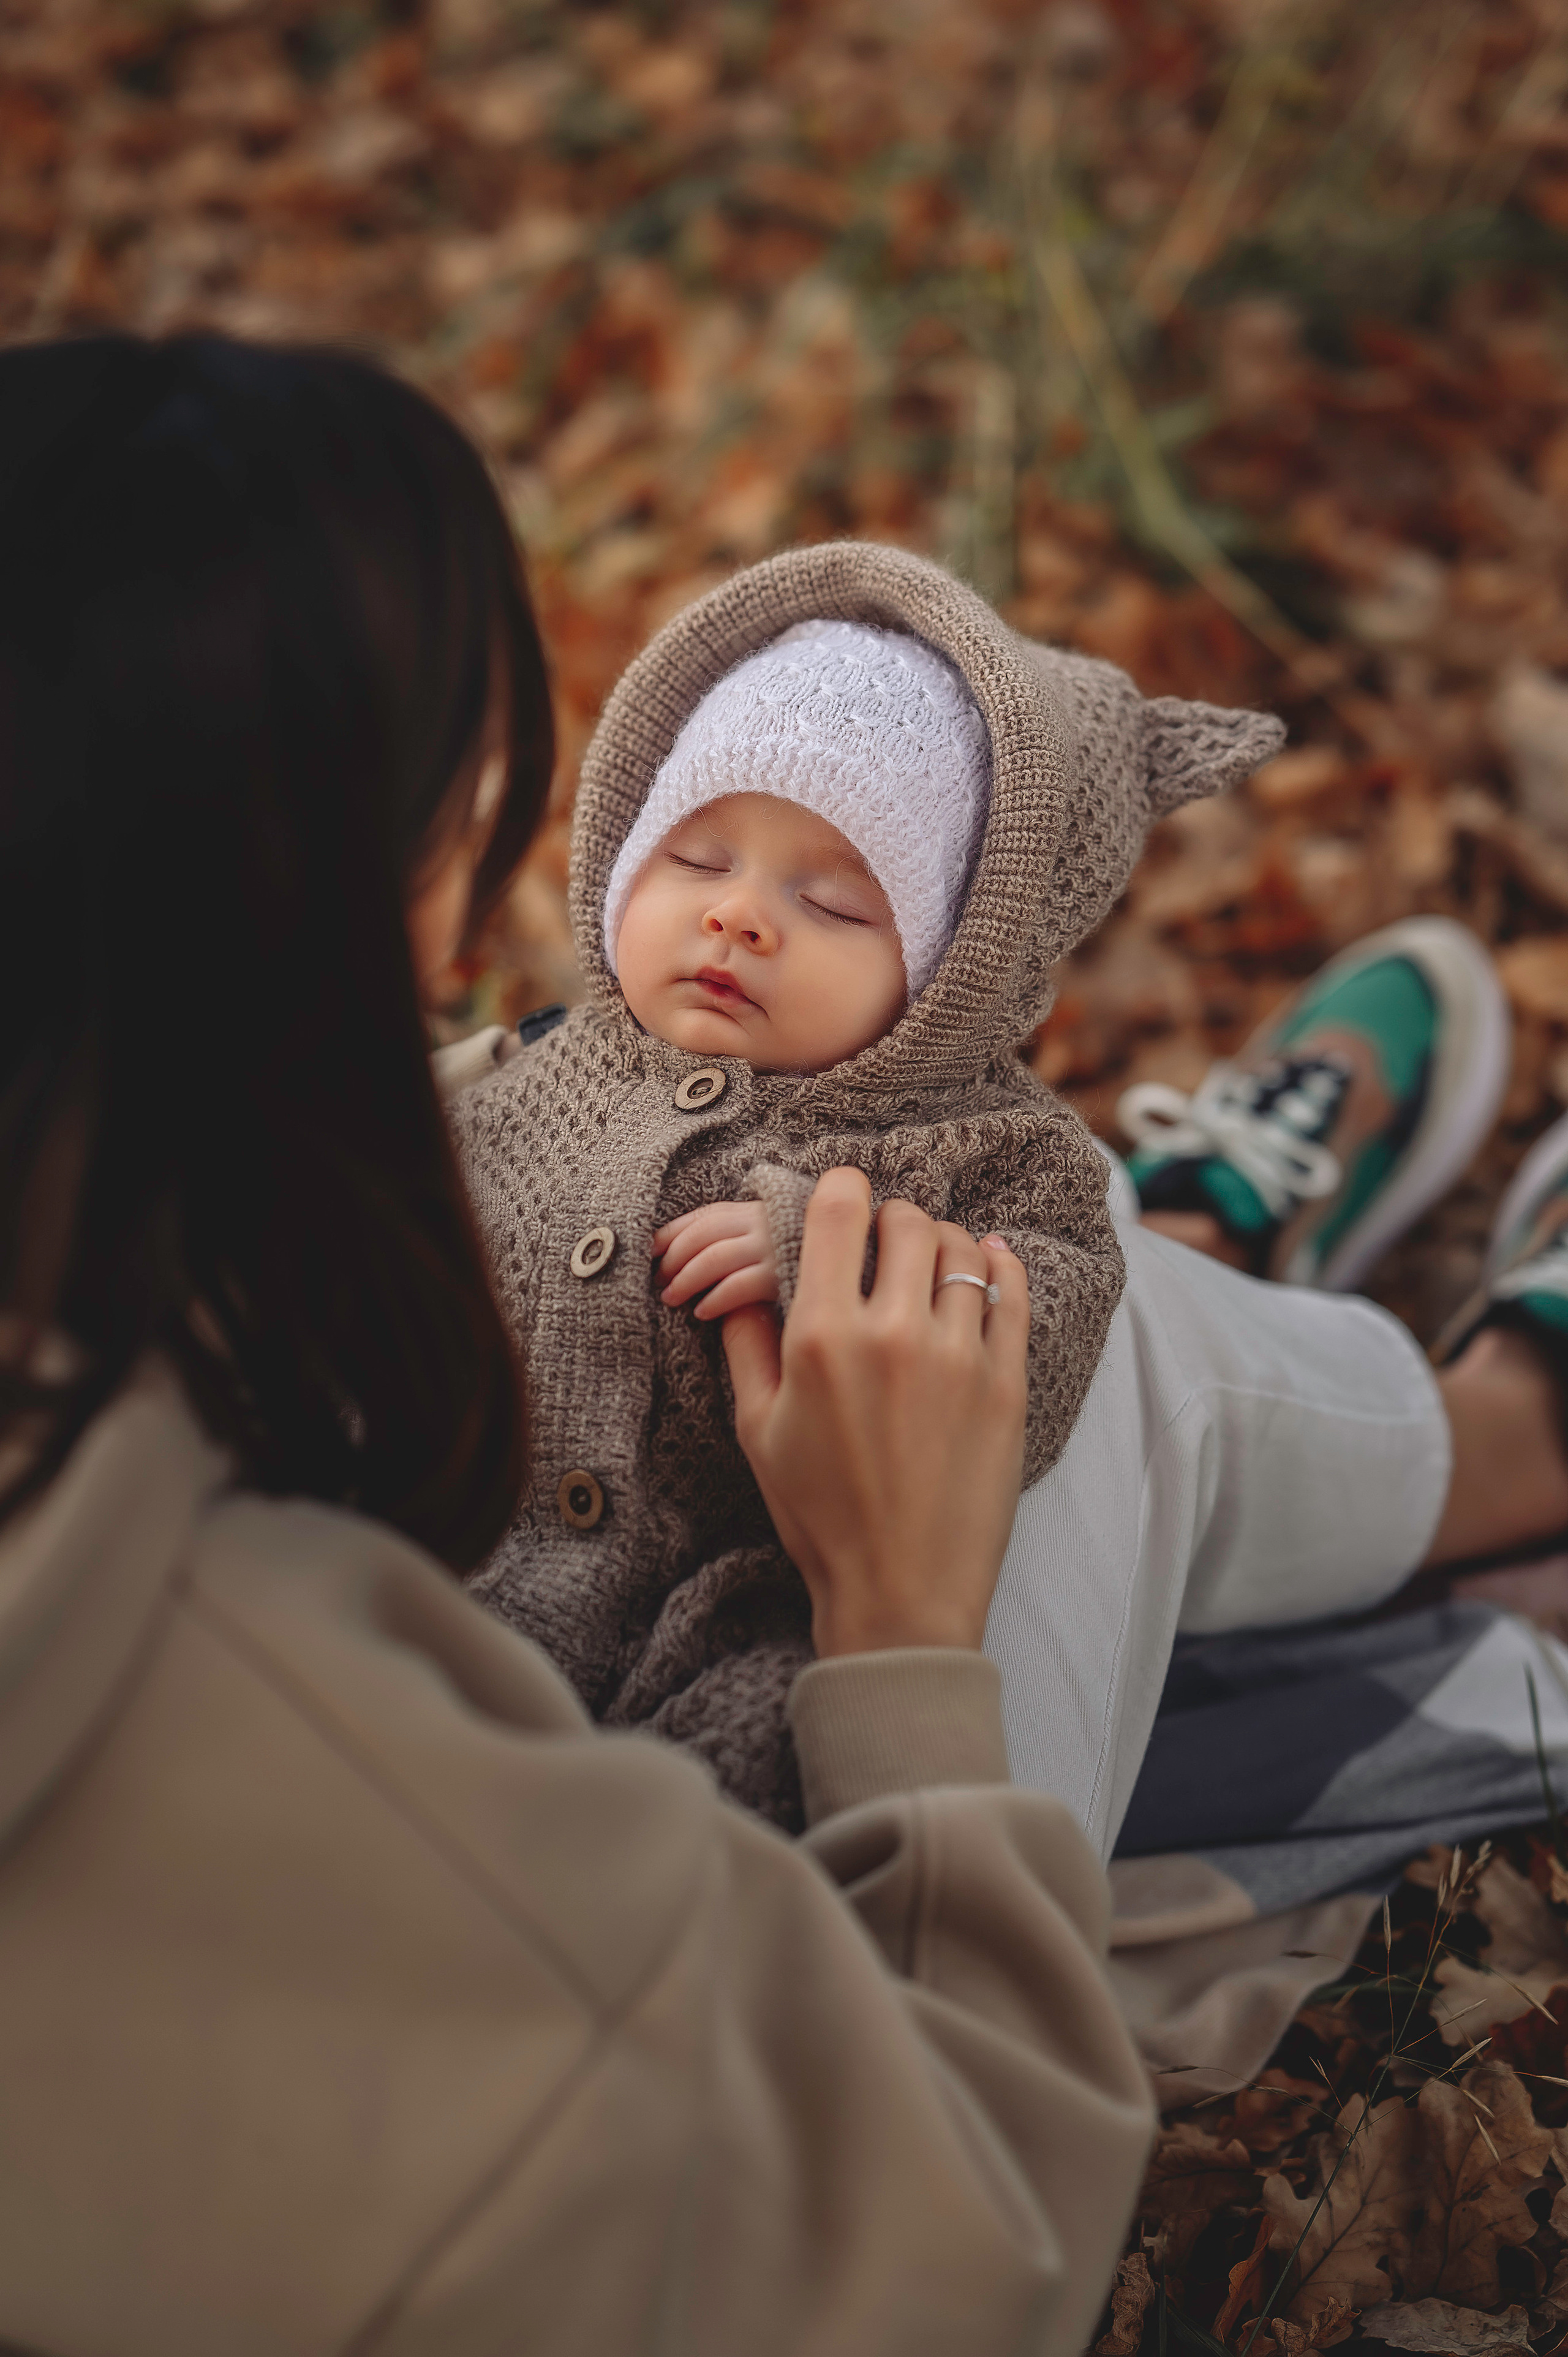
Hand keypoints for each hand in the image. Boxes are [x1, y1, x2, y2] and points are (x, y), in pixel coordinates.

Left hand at [653, 1201, 778, 1319]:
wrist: (839, 1273)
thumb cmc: (783, 1259)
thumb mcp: (758, 1239)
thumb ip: (729, 1237)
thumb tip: (672, 1249)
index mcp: (748, 1212)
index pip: (701, 1217)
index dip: (670, 1234)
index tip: (650, 1252)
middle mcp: (758, 1222)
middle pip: (702, 1234)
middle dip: (674, 1258)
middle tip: (658, 1281)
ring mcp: (770, 1246)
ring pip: (715, 1258)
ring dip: (686, 1280)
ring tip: (670, 1298)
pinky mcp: (779, 1275)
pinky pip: (738, 1286)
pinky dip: (715, 1299)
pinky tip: (701, 1312)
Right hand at [721, 1168, 1026, 1658]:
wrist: (901, 1591)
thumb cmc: (820, 1516)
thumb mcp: (758, 1430)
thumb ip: (747, 1344)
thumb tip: (742, 1284)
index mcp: (820, 1338)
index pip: (837, 1210)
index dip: (838, 1192)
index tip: (840, 1203)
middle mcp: (892, 1333)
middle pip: (904, 1221)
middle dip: (890, 1221)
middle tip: (883, 1245)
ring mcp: (957, 1356)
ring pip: (960, 1249)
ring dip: (941, 1244)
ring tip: (928, 1266)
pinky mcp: (1006, 1382)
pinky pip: (1012, 1292)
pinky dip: (1000, 1264)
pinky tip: (988, 1261)